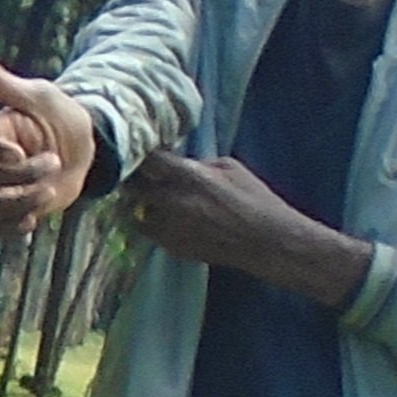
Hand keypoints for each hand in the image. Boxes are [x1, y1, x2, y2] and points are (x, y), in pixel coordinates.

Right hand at [0, 57, 98, 235]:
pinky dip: (9, 229)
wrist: (81, 147)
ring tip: (49, 192)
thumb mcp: (39, 96)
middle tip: (54, 161)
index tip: (18, 153)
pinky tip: (32, 220)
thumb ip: (6, 87)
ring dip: (19, 203)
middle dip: (23, 174)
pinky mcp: (6, 211)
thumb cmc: (58, 115)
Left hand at [119, 151, 373, 309]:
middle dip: (132, 180)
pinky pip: (148, 232)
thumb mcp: (231, 167)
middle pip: (133, 187)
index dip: (140, 153)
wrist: (264, 241)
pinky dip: (150, 223)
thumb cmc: (254, 199)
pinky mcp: (171, 247)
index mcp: (189, 176)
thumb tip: (179, 162)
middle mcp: (172, 202)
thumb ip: (199, 163)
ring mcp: (169, 228)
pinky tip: (161, 218)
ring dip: (139, 204)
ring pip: (135, 212)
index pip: (149, 159)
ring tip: (145, 199)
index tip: (137, 149)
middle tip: (133, 174)